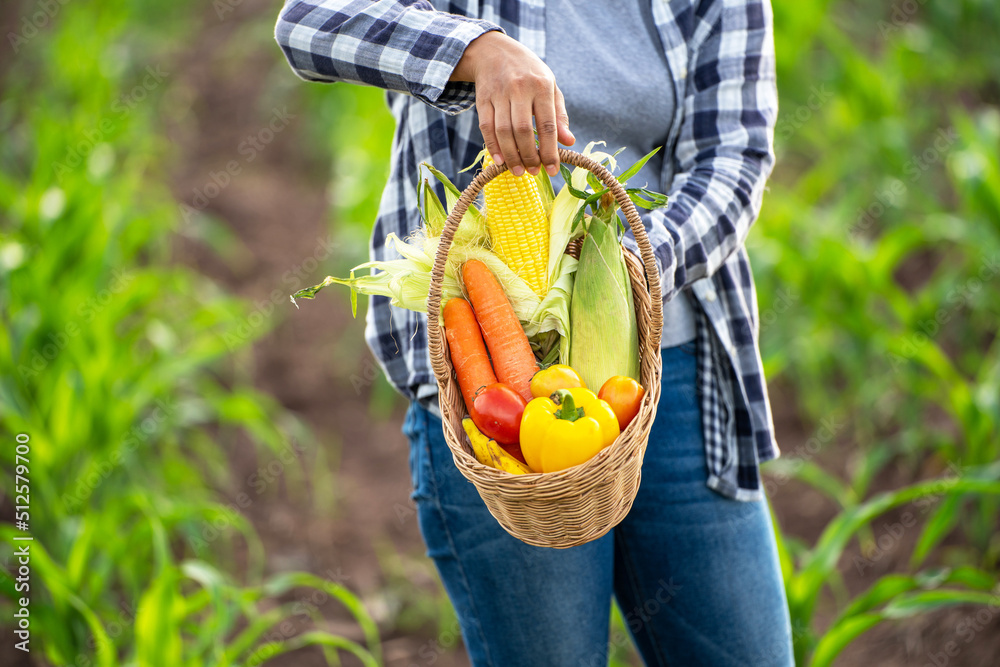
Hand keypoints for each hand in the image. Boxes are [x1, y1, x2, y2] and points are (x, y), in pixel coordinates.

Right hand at [451, 31, 574, 176]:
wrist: (495, 51)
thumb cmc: (530, 74)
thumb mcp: (550, 88)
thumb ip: (559, 115)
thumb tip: (569, 142)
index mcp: (542, 86)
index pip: (547, 125)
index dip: (549, 150)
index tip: (552, 169)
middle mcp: (520, 88)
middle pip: (523, 130)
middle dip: (529, 155)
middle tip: (534, 172)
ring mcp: (499, 93)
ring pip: (503, 131)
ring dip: (511, 155)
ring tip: (518, 171)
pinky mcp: (482, 99)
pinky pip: (486, 127)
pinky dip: (492, 146)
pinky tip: (499, 160)